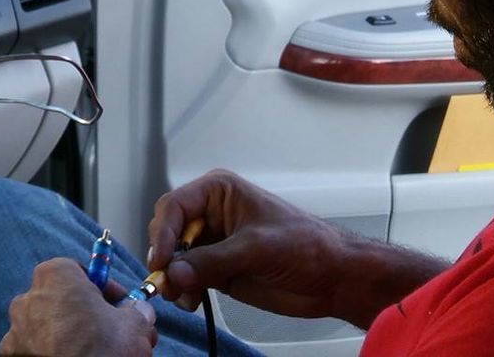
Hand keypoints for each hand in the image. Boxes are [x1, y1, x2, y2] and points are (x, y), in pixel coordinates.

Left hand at [0, 258, 155, 356]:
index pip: (82, 271)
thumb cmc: (100, 349)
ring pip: (50, 326)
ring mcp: (17, 329)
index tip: (123, 306)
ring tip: (96, 351)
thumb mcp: (134, 325)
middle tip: (113, 333)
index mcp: (55, 276)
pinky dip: (52, 352)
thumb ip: (136, 311)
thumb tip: (139, 311)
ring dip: (70, 334)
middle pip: (65, 300)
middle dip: (90, 314)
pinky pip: (37, 348)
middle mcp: (29, 297)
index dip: (106, 289)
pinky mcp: (13, 355)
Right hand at [146, 169, 355, 321]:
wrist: (333, 278)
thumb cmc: (304, 245)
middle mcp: (209, 215)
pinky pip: (188, 277)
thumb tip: (173, 274)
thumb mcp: (256, 247)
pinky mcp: (217, 269)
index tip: (160, 261)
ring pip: (174, 258)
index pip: (175, 206)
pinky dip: (184, 290)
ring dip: (172, 278)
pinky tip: (191, 302)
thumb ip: (213, 260)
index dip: (163, 233)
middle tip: (167, 283)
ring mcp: (213, 243)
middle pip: (169, 232)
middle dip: (165, 258)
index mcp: (218, 192)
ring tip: (181, 297)